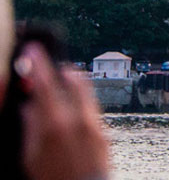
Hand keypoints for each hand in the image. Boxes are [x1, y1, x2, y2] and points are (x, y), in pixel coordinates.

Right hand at [19, 42, 109, 179]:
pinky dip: (80, 100)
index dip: (38, 63)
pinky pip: (91, 106)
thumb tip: (29, 107)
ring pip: (84, 90)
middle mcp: (77, 118)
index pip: (45, 83)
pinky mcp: (103, 131)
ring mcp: (93, 123)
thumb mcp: (30, 156)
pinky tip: (70, 107)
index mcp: (53, 124)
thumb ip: (31, 128)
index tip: (33, 48)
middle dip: (59, 70)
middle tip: (49, 66)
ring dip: (71, 83)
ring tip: (60, 82)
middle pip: (72, 78)